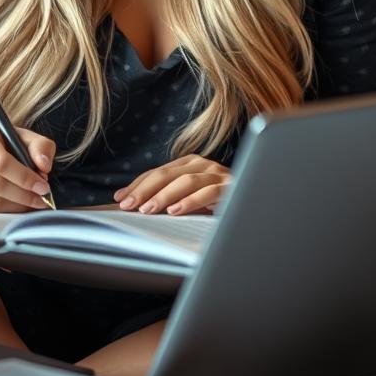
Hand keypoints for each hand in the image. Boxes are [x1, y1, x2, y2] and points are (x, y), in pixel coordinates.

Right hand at [0, 124, 55, 212]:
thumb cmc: (3, 146)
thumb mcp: (24, 138)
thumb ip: (40, 147)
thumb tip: (44, 166)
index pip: (1, 162)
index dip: (24, 177)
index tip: (43, 187)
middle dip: (24, 195)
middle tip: (42, 199)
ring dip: (16, 207)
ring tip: (32, 203)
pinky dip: (3, 214)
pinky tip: (16, 208)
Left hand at [112, 155, 229, 215]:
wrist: (255, 203)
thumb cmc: (219, 204)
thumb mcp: (191, 199)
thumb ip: (169, 197)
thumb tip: (134, 203)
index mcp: (191, 164)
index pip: (158, 172)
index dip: (137, 185)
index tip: (120, 198)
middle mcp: (203, 165)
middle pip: (168, 174)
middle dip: (145, 189)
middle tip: (128, 204)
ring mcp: (218, 175)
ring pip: (186, 181)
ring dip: (164, 195)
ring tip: (148, 209)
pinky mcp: (232, 188)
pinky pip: (209, 192)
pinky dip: (191, 201)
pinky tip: (176, 211)